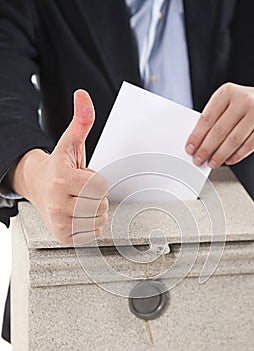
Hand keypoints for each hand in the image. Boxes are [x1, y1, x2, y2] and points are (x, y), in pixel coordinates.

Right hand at [9, 90, 108, 244]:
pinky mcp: (63, 236)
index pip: (102, 187)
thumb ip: (81, 121)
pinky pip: (94, 233)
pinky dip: (91, 224)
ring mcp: (60, 223)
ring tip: (79, 200)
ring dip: (95, 210)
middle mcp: (58, 204)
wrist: (38, 186)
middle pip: (102, 205)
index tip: (82, 177)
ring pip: (100, 220)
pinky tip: (78, 213)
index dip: (96, 180)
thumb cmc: (58, 166)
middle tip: (80, 190)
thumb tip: (83, 96)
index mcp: (62, 181)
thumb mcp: (71, 142)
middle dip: (97, 196)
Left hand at [185, 83, 253, 167]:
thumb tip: (198, 142)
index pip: (207, 118)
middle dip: (206, 149)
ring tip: (212, 162)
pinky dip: (236, 156)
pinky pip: (249, 146)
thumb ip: (215, 117)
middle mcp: (244, 99)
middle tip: (199, 159)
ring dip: (220, 155)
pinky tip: (228, 160)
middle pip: (219, 131)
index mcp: (228, 92)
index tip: (190, 148)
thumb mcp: (228, 102)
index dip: (197, 136)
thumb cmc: (246, 103)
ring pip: (234, 140)